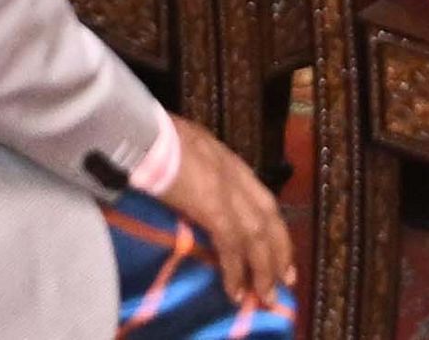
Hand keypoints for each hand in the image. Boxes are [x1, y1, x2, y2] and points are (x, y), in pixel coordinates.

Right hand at [150, 116, 296, 309]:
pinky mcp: (214, 209)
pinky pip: (231, 247)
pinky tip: (234, 292)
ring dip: (263, 270)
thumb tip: (192, 185)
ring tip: (265, 296)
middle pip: (269, 219)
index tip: (281, 252)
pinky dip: (235, 271)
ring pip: (257, 237)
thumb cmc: (155, 135)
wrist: (143, 132)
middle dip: (279, 252)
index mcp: (230, 162)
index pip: (263, 200)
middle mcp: (236, 176)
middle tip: (285, 281)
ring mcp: (228, 192)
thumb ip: (199, 167)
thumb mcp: (187, 146)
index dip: (275, 228)